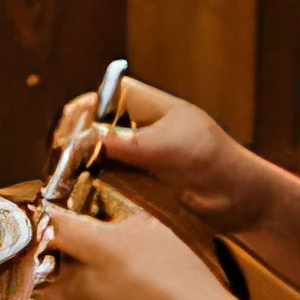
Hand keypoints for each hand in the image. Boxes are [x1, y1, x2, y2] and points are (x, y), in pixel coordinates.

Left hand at [41, 201, 227, 299]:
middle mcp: (71, 285)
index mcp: (91, 248)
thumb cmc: (183, 280)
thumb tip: (96, 220)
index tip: (48, 223)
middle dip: (56, 265)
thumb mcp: (154, 232)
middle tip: (90, 269)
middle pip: (41, 268)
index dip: (45, 221)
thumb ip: (115, 223)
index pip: (46, 224)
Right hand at [48, 75, 266, 234]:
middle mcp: (139, 129)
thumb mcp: (173, 149)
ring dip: (79, 169)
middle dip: (74, 143)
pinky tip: (78, 201)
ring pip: (95, 158)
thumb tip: (89, 136)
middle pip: (93, 128)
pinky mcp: (137, 187)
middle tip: (57, 165)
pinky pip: (106, 184)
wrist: (242, 201)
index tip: (65, 134)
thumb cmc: (215, 163)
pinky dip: (92, 191)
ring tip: (62, 185)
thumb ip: (132, 143)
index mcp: (149, 106)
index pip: (105, 98)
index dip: (83, 112)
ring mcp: (137, 159)